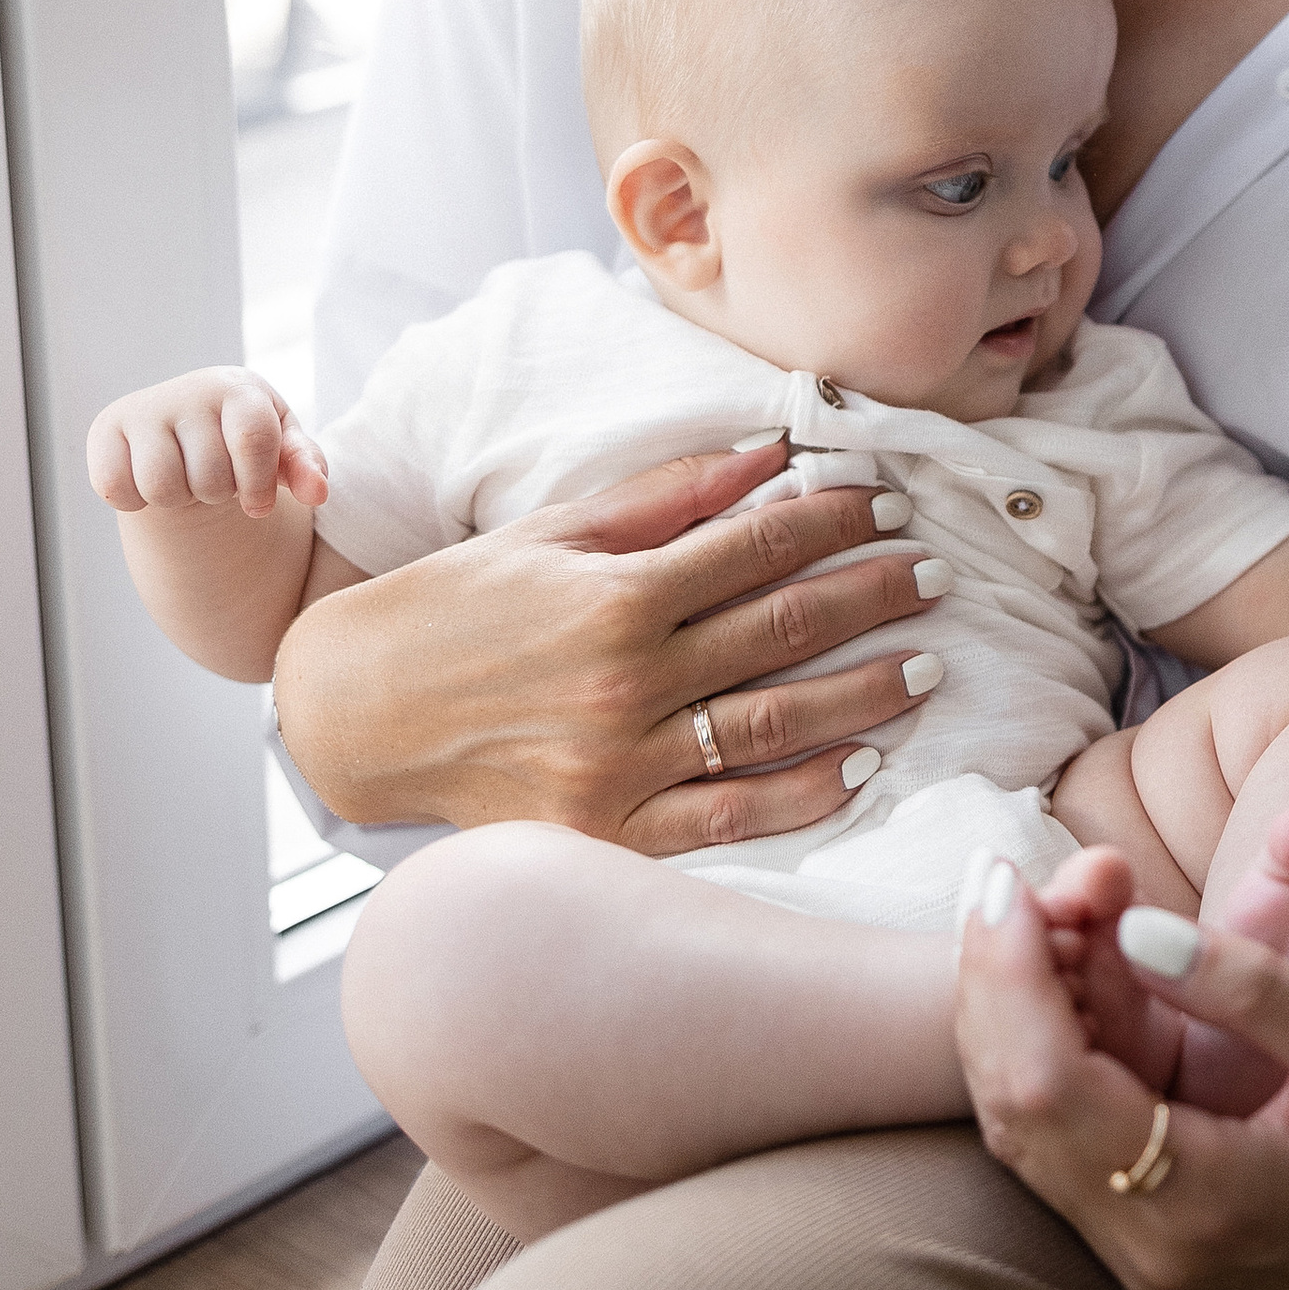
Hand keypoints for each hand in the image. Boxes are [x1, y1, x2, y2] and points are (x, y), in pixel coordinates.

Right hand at [88, 367, 327, 520]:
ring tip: (185, 479)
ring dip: (179, 499)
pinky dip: (135, 500)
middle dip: (217, 493)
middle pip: (209, 475)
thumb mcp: (283, 451)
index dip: (258, 485)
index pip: (253, 439)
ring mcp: (142, 408)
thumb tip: (316, 492)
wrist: (186, 435)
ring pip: (162, 486)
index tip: (257, 504)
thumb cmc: (242, 442)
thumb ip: (305, 466)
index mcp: (237, 388)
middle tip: (213, 479)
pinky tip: (147, 482)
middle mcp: (187, 390)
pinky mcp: (104, 431)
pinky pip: (116, 488)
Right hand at [272, 442, 949, 859]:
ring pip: (776, 725)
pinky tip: (862, 765)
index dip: (834, 520)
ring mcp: (621, 767)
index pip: (757, 548)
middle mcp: (625, 683)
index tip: (888, 502)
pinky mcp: (610, 833)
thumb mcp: (551, 532)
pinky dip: (806, 794)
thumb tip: (772, 456)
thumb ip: (667, 498)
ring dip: (865, 692)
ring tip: (927, 666)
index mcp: (613, 596)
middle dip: (873, 596)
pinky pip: (733, 819)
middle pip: (785, 630)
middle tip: (934, 576)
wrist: (354, 714)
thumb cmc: (453, 608)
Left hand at [956, 882, 1288, 1289]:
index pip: (1049, 1085)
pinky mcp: (1143, 1230)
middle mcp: (1151, 1246)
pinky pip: (1055, 1132)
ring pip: (1019, 1121)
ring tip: (1020, 910)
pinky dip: (1039, 1043)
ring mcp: (1140, 1249)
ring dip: (1009, 1009)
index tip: (1005, 880)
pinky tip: (1051, 970)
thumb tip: (1134, 930)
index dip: (1011, 975)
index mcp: (1207, 1204)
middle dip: (994, 980)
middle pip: (1013, 1105)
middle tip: (999, 879)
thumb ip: (1252, 988)